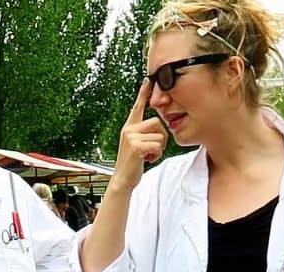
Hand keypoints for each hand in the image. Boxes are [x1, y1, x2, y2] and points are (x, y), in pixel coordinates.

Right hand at [110, 78, 168, 192]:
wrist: (123, 179)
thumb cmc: (133, 163)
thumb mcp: (137, 145)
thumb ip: (144, 133)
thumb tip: (159, 127)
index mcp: (129, 127)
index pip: (137, 106)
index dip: (143, 93)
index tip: (148, 80)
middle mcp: (129, 129)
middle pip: (158, 122)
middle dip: (161, 137)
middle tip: (152, 149)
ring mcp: (131, 137)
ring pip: (160, 135)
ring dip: (159, 148)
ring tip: (147, 155)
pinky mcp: (136, 146)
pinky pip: (157, 146)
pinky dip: (156, 155)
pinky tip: (146, 159)